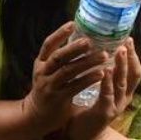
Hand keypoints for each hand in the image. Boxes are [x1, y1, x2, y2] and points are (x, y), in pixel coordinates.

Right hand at [19, 22, 107, 136]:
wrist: (37, 115)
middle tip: (90, 40)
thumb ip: (59, 61)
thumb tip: (78, 42)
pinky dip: (88, 79)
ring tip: (104, 56)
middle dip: (74, 48)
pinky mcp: (58, 98)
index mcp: (40, 63)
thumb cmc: (48, 90)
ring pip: (68, 71)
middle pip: (58, 57)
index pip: (48, 44)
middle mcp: (42, 72)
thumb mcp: (47, 72)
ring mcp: (49, 85)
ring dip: (86, 62)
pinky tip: (101, 74)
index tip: (73, 23)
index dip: (59, 33)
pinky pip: (75, 86)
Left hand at [68, 39, 140, 139]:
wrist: (84, 136)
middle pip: (133, 75)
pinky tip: (104, 71)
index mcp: (122, 92)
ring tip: (119, 51)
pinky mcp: (105, 112)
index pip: (133, 71)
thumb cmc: (88, 110)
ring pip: (122, 83)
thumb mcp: (97, 91)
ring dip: (121, 66)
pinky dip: (107, 82)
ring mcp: (116, 105)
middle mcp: (123, 97)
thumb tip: (96, 55)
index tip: (128, 40)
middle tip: (127, 41)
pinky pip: (107, 95)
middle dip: (130, 57)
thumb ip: (100, 76)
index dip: (132, 56)